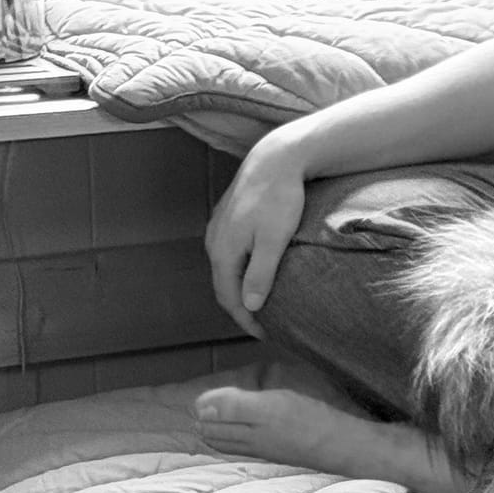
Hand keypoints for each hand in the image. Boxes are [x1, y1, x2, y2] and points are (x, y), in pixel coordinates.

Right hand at [205, 125, 310, 337]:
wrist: (276, 158)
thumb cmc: (279, 198)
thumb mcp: (274, 239)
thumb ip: (261, 274)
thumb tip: (251, 307)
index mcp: (223, 251)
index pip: (229, 298)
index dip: (246, 320)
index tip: (266, 334)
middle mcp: (214, 241)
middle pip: (224, 285)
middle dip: (242, 307)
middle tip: (264, 325)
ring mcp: (218, 228)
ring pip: (226, 268)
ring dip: (240, 288)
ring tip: (262, 302)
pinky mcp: (228, 217)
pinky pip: (230, 253)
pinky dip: (241, 269)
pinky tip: (257, 271)